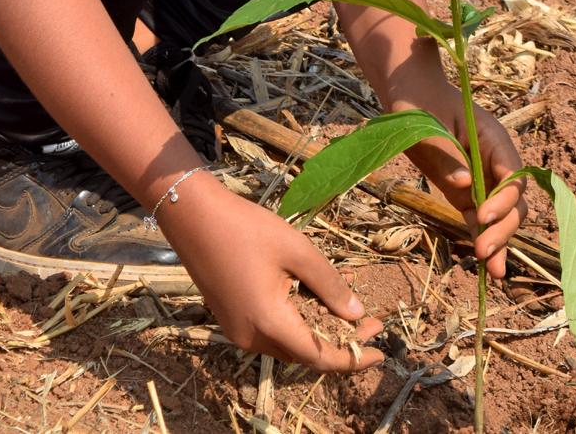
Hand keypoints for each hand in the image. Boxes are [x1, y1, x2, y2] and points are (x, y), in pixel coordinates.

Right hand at [160, 177, 383, 370]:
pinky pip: (270, 335)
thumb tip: (357, 313)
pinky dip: (296, 327)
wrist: (193, 217)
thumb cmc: (246, 228)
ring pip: (287, 346)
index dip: (352, 358)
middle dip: (340, 342)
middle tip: (370, 322)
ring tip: (346, 311)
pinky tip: (312, 303)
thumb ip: (328, 283)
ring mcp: (237, 332)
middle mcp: (251, 338)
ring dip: (318, 334)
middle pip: (305, 354)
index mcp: (269, 323)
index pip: (319, 357)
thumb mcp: (296, 249)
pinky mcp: (230, 320)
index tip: (382, 350)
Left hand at [402, 87, 527, 280]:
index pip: (513, 175)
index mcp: (493, 139)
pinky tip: (489, 267)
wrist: (409, 97)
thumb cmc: (418, 101)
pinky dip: (484, 238)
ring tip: (491, 269)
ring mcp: (482, 179)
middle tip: (483, 249)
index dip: (504, 199)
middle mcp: (494, 162)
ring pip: (503, 216)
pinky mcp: (466, 193)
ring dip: (499, 240)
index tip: (483, 214)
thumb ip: (445, 151)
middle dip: (504, 227)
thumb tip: (466, 185)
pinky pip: (480, 219)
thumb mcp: (425, 122)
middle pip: (514, 201)